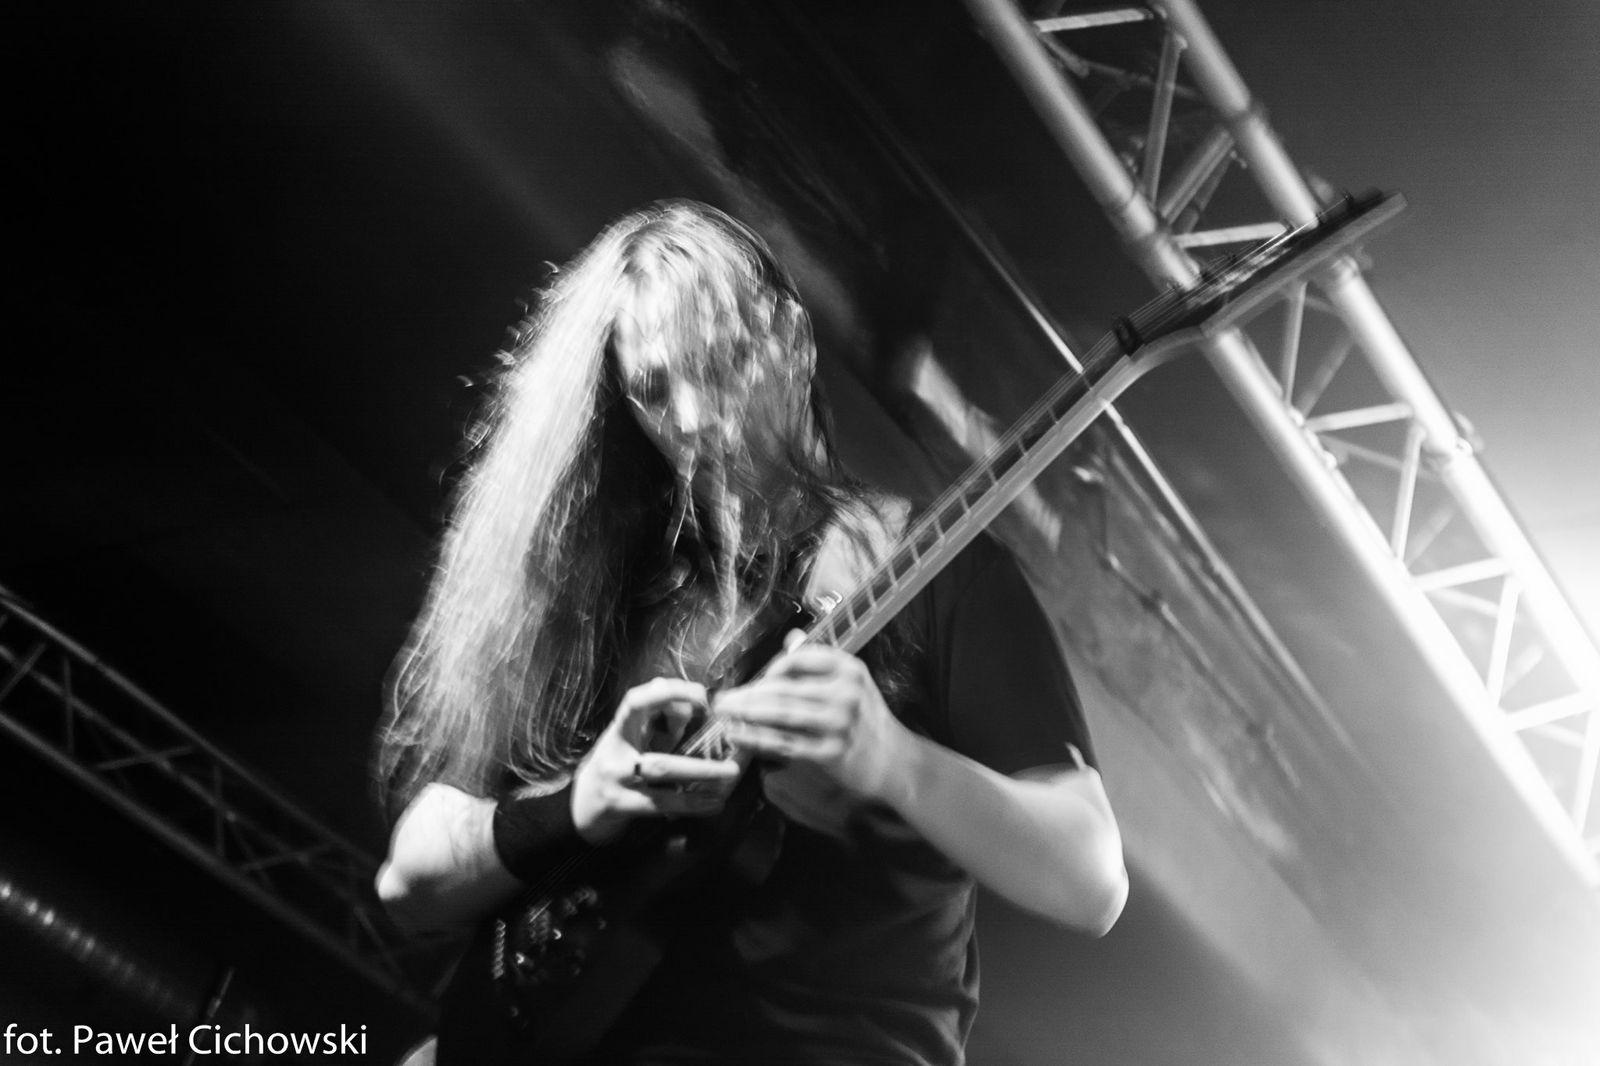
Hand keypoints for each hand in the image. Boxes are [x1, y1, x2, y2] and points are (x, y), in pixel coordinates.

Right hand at [571, 677, 740, 844]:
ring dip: (701, 772)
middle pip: (653, 725)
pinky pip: (660, 803)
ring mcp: (616, 779)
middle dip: (698, 742)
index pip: (636, 701)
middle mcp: (615, 750)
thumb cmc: (617, 763)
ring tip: (730, 775)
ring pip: (662, 769)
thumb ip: (659, 720)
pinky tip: (714, 804)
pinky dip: (692, 804)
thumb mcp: (632, 737)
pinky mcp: (620, 805)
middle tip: (723, 725)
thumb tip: (691, 703)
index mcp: (620, 728)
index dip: (667, 693)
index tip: (701, 694)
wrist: (582, 805)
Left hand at [714, 638, 912, 803]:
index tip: (757, 679)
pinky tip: (737, 736)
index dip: (773, 667)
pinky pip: (785, 743)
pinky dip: (757, 739)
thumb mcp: (852, 682)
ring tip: (723, 714)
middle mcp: (846, 693)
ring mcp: (839, 724)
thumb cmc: (864, 717)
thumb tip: (791, 637)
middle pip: (785, 688)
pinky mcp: (830, 753)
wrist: (893, 761)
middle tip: (719, 698)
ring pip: (781, 715)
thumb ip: (819, 661)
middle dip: (747, 694)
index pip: (800, 657)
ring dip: (746, 714)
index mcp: (849, 669)